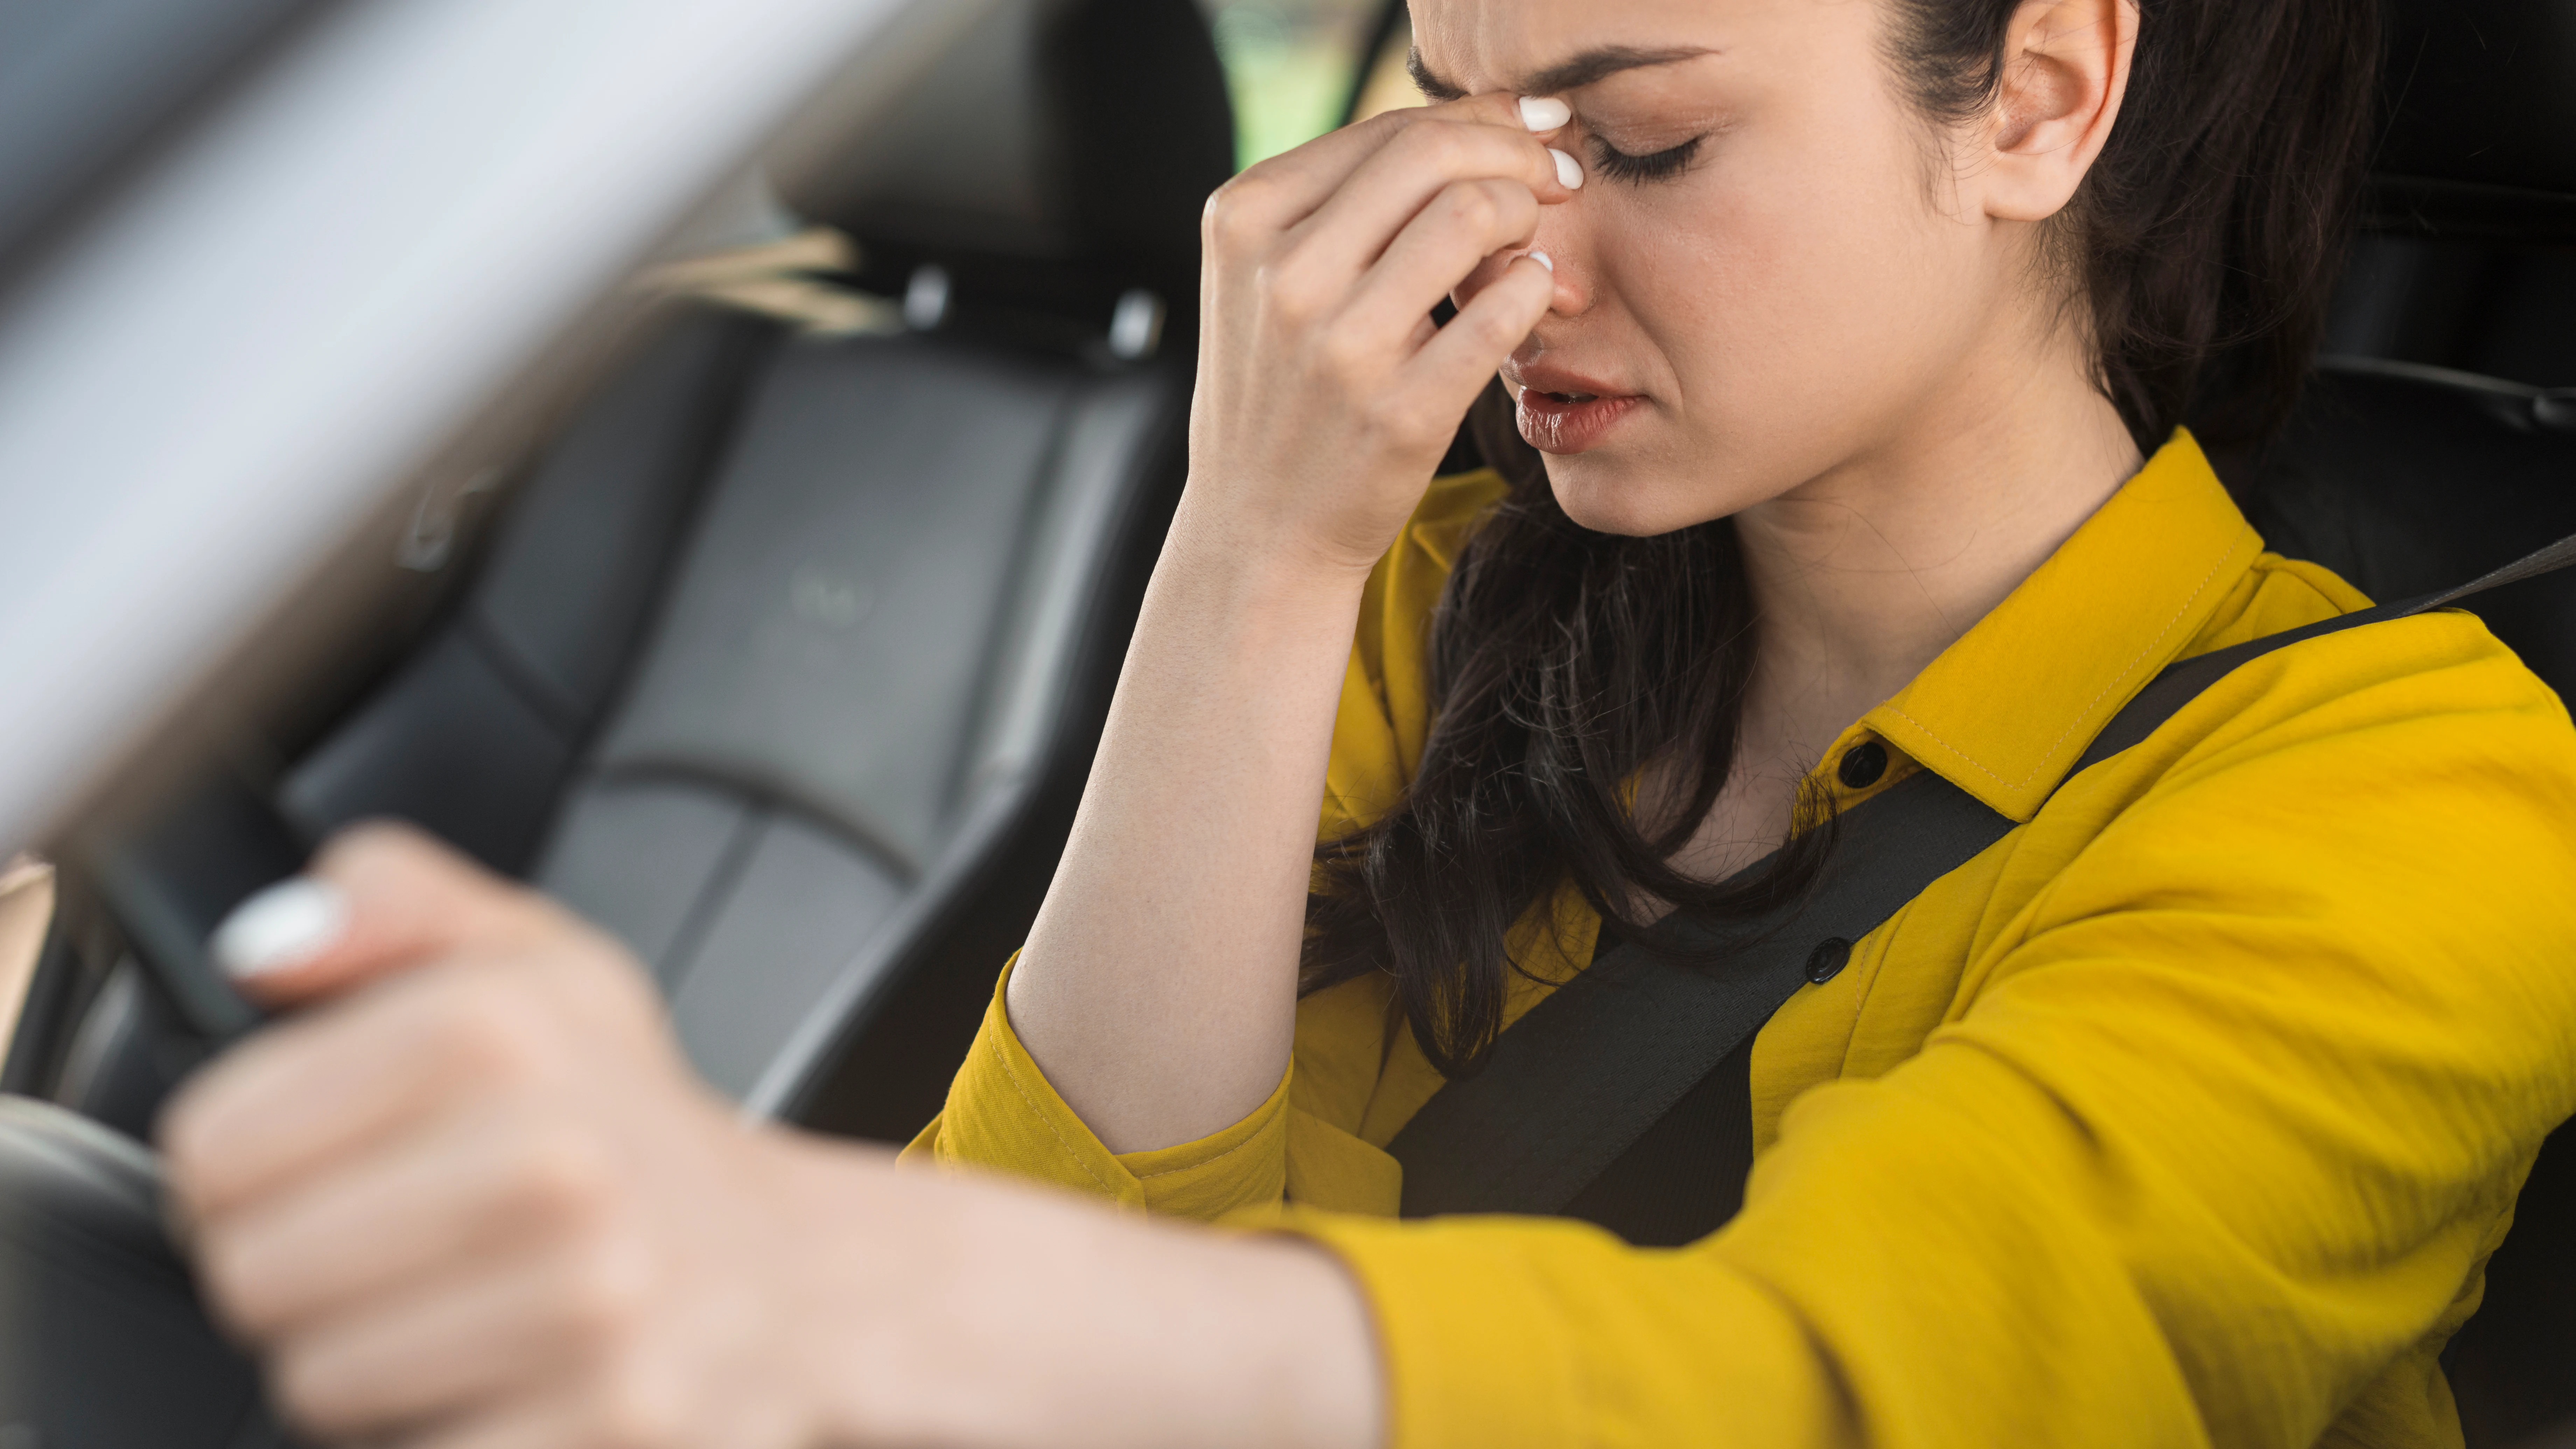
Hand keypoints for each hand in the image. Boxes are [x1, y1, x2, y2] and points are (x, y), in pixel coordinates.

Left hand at [161, 824, 1382, 1447]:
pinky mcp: (606, 1427)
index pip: (212, 1148)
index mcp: (502, 1028)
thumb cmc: (644, 1128)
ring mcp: (586, 1304)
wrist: (812, 1279)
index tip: (333, 1165)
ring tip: (469, 1312)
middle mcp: (551, 1159)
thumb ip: (394, 906)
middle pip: (253, 1276)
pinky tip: (515, 1379)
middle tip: (412, 1247)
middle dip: (310, 1275)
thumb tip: (265, 946)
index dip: (249, 1167)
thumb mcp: (539, 967)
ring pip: (320, 1383)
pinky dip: (448, 1436)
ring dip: (373, 1366)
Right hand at [1184, 92, 1570, 574]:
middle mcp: (1283, 275)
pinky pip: (1502, 310)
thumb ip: (1345, 203)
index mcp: (1244, 220)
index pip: (1387, 130)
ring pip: (1472, 215)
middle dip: (1516, 152)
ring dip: (1529, 215)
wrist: (1258, 531)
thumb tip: (1476, 127)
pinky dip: (1536, 288)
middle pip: (1433, 153)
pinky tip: (1536, 294)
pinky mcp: (1399, 411)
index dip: (1478, 119)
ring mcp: (1339, 346)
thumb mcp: (1270, 279)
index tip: (1527, 132)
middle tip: (1558, 176)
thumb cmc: (1283, 392)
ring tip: (1534, 243)